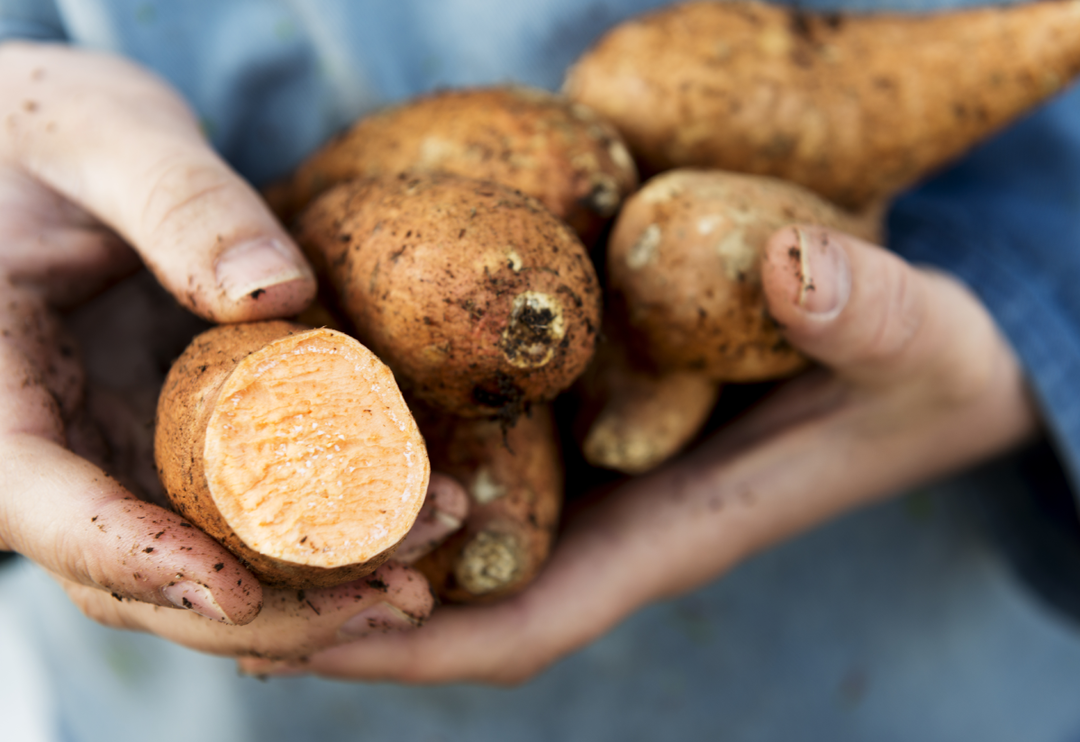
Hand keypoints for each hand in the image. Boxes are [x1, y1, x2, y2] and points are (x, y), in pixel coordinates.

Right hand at [0, 41, 462, 660]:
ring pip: (202, 558)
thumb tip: (276, 293)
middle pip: (140, 574)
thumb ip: (180, 201)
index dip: (139, 561)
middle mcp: (51, 449)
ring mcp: (117, 454)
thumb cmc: (49, 132)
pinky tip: (405, 514)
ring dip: (312, 584)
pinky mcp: (174, 442)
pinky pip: (242, 510)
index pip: (48, 509)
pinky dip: (318, 529)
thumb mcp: (104, 134)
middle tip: (396, 596)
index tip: (236, 592)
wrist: (51, 150)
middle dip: (269, 605)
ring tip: (425, 562)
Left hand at [241, 225, 1038, 682]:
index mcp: (670, 529)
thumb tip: (798, 270)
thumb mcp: (918, 337)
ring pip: (449, 530)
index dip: (411, 646)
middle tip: (211, 566)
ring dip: (345, 528)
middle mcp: (614, 519)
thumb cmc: (927, 367)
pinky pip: (474, 459)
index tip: (300, 636)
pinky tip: (324, 415)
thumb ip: (870, 314)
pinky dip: (392, 458)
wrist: (930, 354)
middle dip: (341, 601)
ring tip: (229, 498)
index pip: (521, 623)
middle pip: (451, 596)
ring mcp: (595, 476)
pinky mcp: (589, 423)